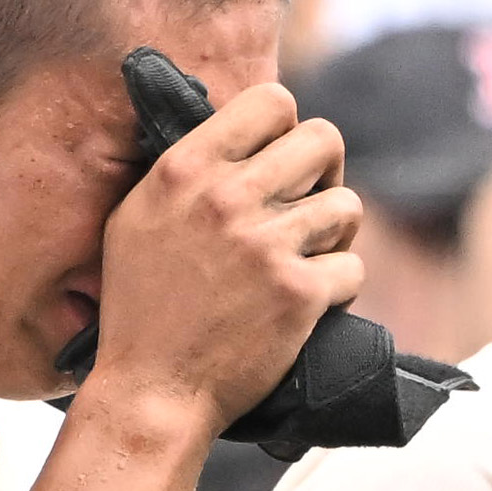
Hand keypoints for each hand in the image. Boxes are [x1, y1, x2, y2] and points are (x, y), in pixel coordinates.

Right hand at [90, 75, 363, 440]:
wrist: (153, 387)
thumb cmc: (143, 306)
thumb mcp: (138, 217)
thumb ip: (185, 171)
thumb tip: (234, 135)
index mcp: (185, 169)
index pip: (272, 102)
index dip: (290, 131)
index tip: (282, 166)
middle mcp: (226, 196)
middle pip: (325, 140)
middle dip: (326, 175)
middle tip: (309, 211)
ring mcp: (266, 244)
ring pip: (348, 205)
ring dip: (336, 236)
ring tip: (307, 261)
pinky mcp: (299, 292)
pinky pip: (353, 269)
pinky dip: (339, 289)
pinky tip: (309, 304)